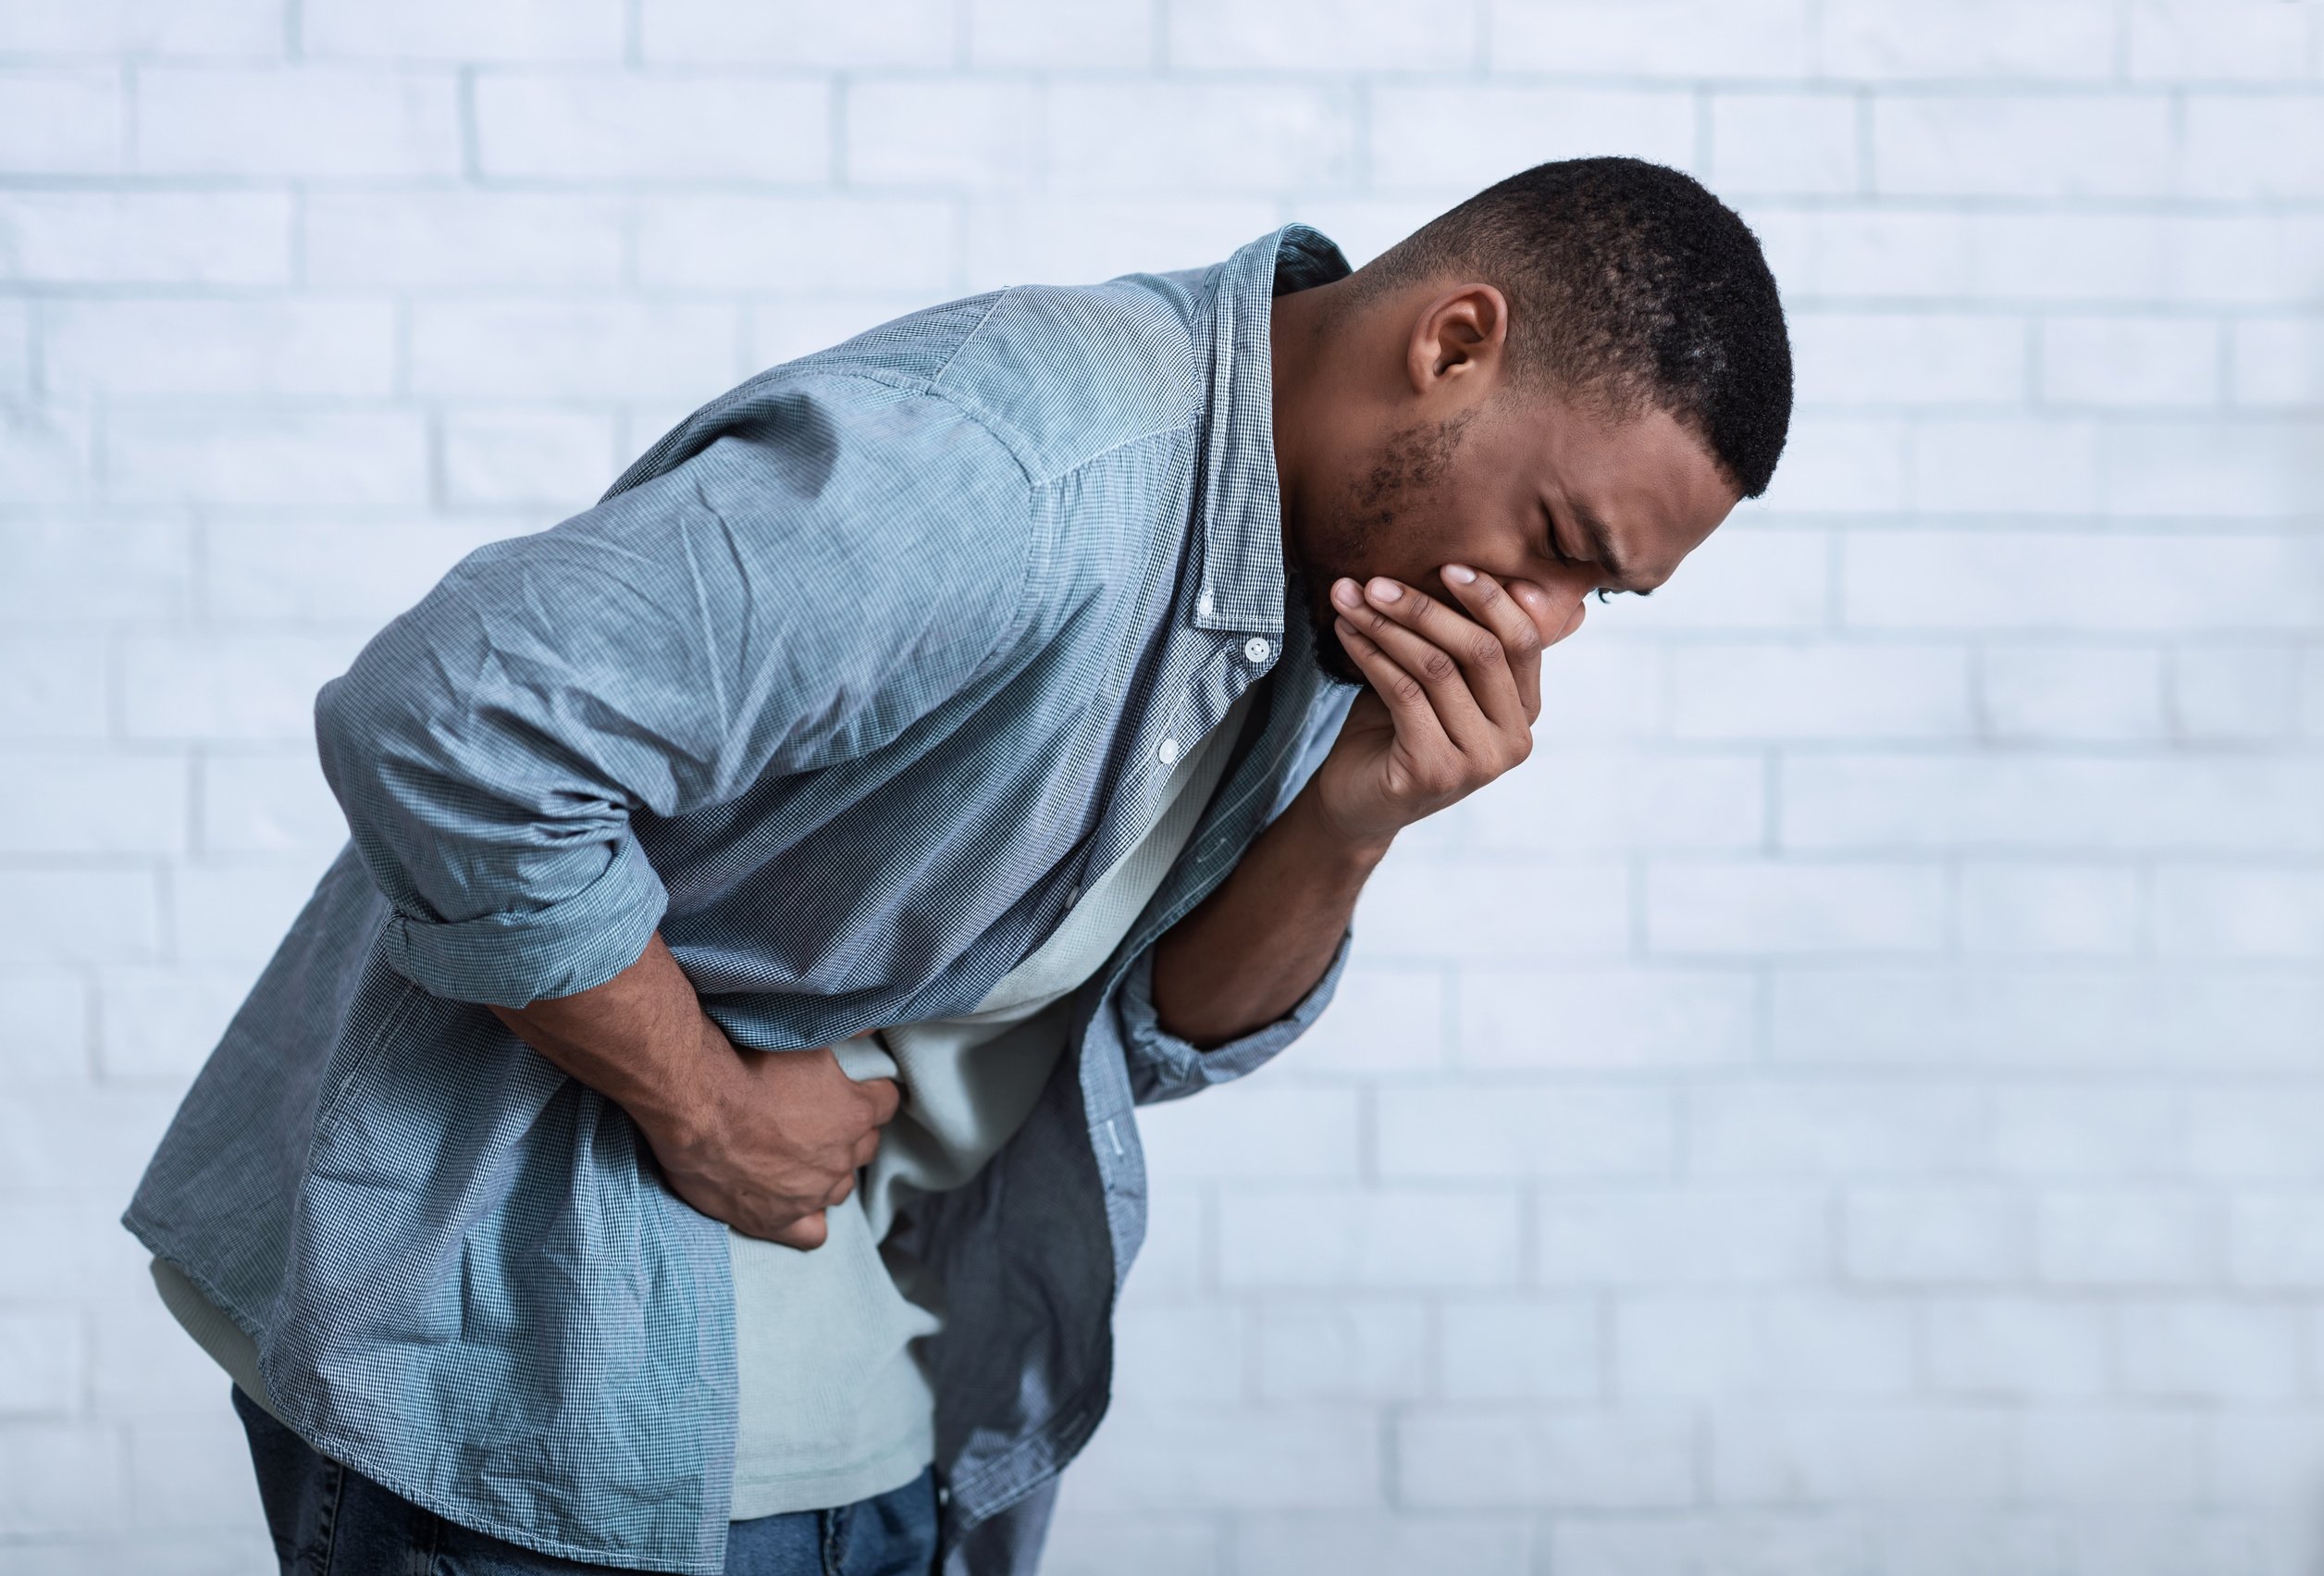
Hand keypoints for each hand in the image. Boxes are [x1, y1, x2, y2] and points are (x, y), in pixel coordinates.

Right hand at [641, 1023, 899, 1251]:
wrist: (695, 1102)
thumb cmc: (747, 1063)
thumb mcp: (807, 1038)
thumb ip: (848, 1032)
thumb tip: (872, 1026)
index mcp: (855, 1114)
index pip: (886, 1103)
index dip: (869, 1093)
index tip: (855, 1086)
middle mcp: (840, 1158)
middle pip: (865, 1147)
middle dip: (850, 1133)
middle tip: (820, 1116)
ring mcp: (810, 1193)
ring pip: (841, 1187)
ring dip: (830, 1171)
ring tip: (803, 1154)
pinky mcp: (776, 1219)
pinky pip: (812, 1234)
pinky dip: (810, 1219)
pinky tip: (800, 1205)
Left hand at [1309, 565, 1556, 850]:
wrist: (1358, 802)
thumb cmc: (1397, 729)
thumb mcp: (1437, 679)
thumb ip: (1461, 639)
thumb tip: (1471, 566)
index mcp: (1525, 710)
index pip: (1524, 640)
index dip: (1490, 599)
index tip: (1448, 565)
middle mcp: (1515, 739)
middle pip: (1481, 650)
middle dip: (1425, 607)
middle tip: (1376, 582)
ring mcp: (1479, 761)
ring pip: (1437, 668)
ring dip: (1388, 626)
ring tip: (1351, 601)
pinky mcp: (1435, 772)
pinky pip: (1405, 693)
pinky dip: (1372, 655)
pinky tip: (1347, 633)